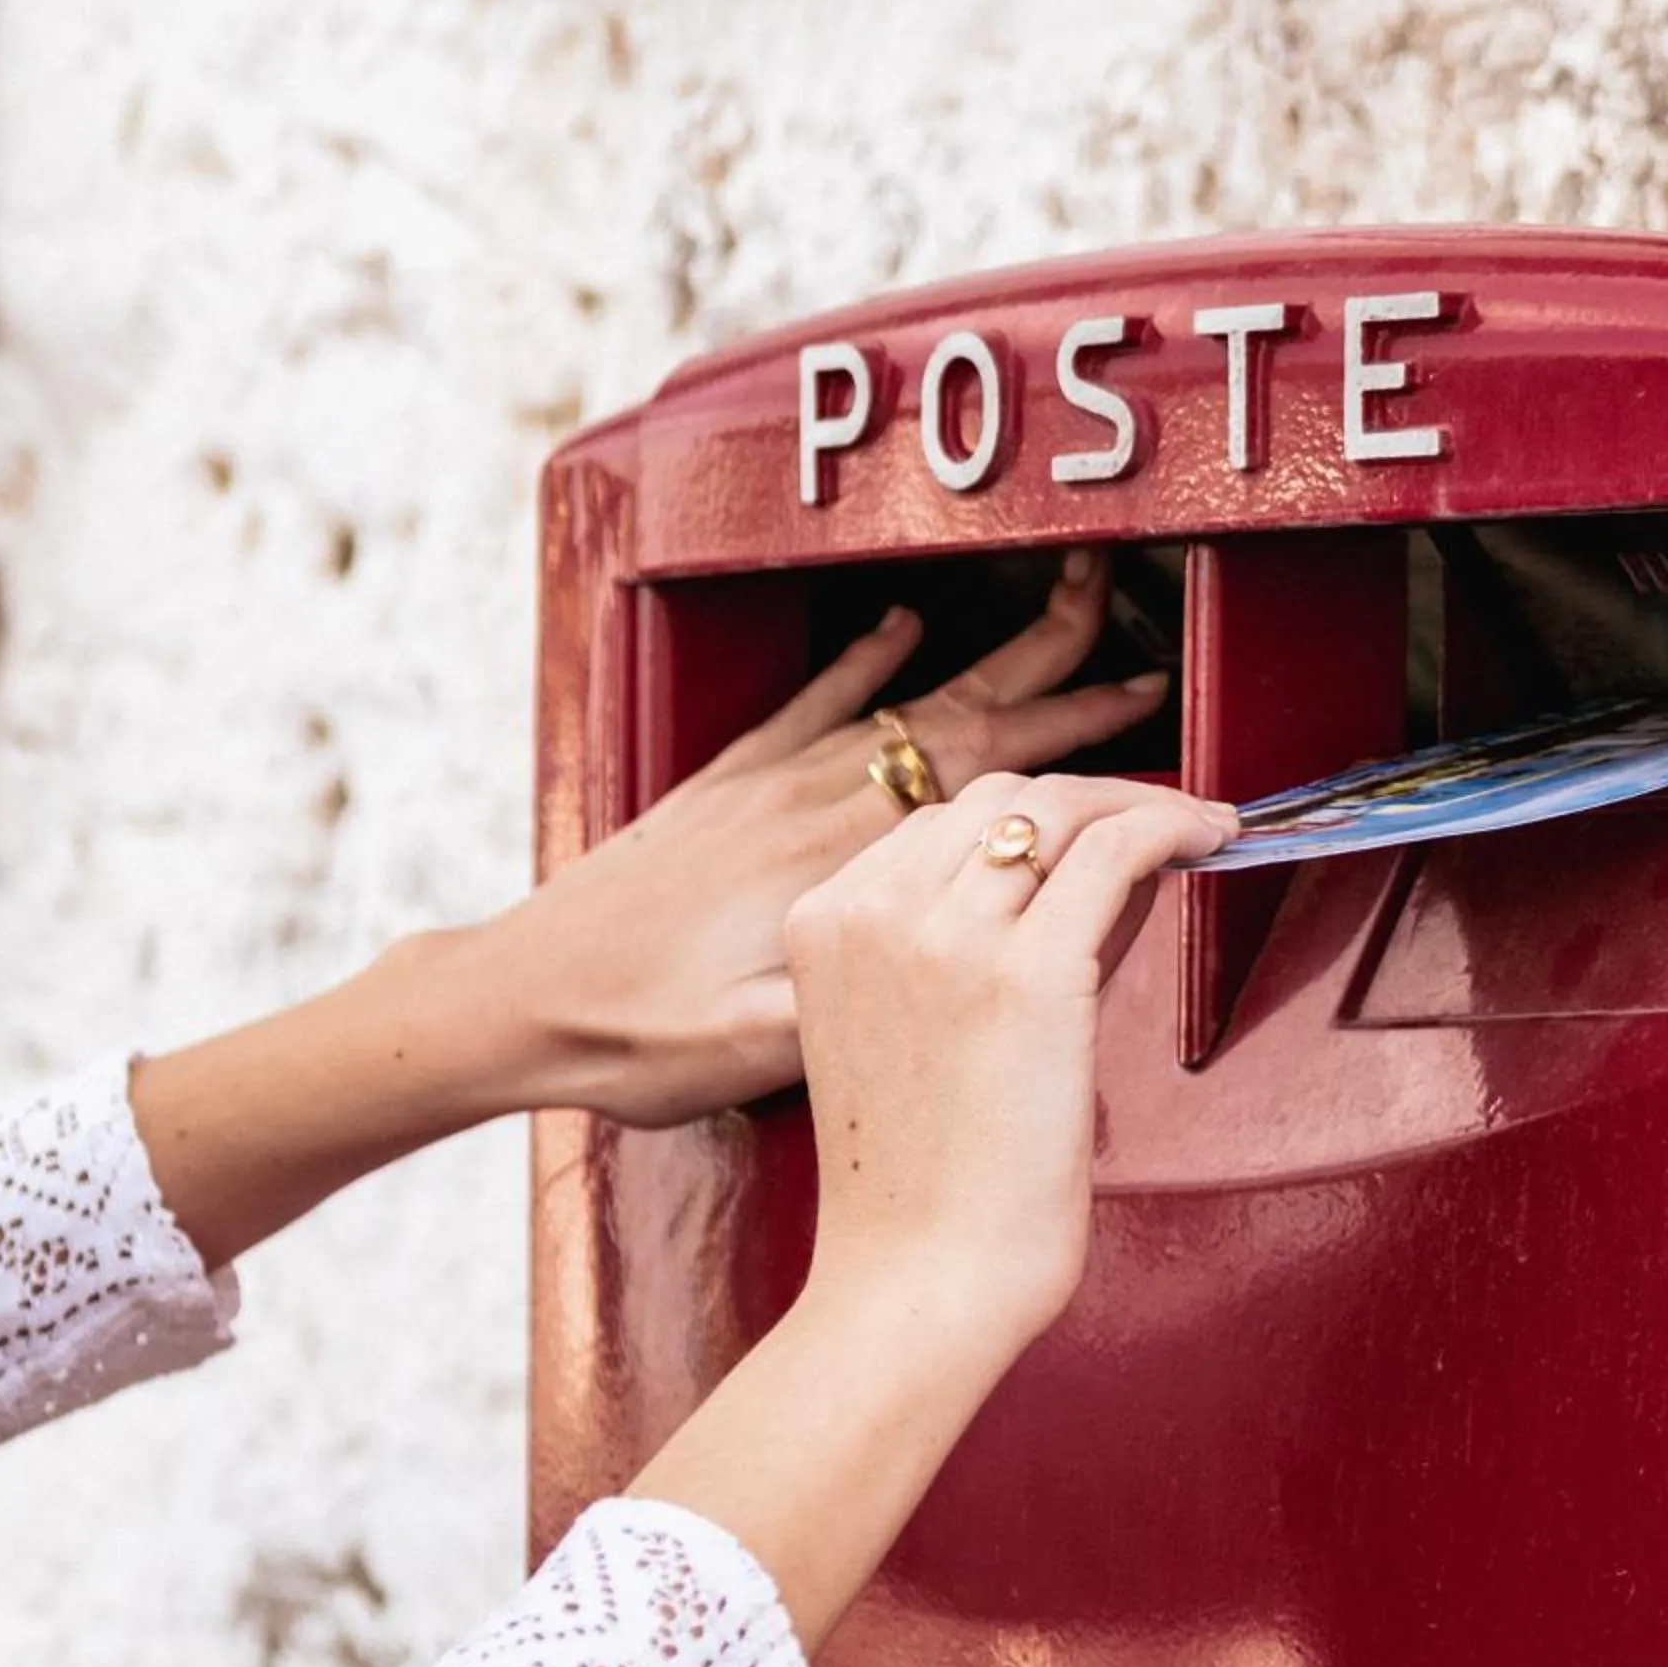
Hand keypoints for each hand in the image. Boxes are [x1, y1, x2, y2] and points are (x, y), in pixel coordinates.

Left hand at [474, 554, 1168, 1125]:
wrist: (516, 997)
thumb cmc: (631, 1039)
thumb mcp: (743, 1050)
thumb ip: (838, 1009)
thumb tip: (942, 989)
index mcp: (834, 863)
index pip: (985, 792)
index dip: (1076, 763)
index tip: (1151, 741)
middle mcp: (810, 801)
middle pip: (962, 720)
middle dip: (1060, 683)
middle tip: (1141, 649)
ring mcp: (766, 782)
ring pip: (907, 703)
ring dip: (990, 663)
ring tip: (1059, 616)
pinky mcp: (723, 782)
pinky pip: (813, 702)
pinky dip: (864, 660)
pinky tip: (900, 627)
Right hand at [784, 771, 1237, 1354]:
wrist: (917, 1281)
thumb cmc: (920, 1187)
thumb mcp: (897, 1032)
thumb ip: (962, 944)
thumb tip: (1093, 869)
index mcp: (823, 923)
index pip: (939, 823)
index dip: (1033, 819)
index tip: (1094, 833)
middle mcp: (875, 912)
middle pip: (1000, 801)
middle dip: (1089, 802)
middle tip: (1158, 824)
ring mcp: (948, 937)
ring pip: (1059, 811)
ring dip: (1140, 805)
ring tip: (1193, 829)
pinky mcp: (1032, 974)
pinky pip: (1115, 851)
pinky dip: (1173, 823)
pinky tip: (1211, 835)